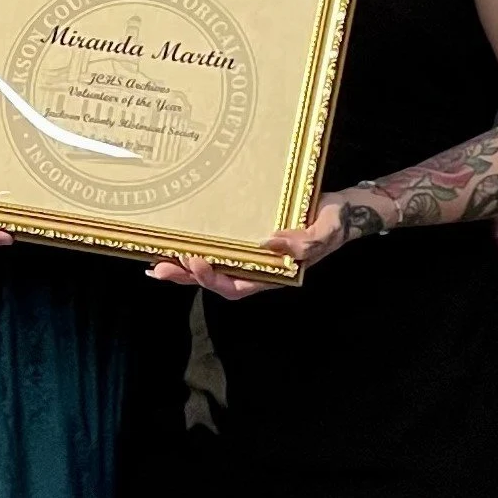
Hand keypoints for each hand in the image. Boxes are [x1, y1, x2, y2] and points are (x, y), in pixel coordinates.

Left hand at [146, 190, 387, 300]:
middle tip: (160, 267)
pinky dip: (196, 249)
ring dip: (184, 267)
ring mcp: (252, 256)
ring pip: (213, 267)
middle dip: (188, 277)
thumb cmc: (335, 221)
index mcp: (275, 275)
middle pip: (217, 281)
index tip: (196, 261)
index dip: (213, 279)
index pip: (238, 287)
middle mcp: (259, 270)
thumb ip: (304, 241)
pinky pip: (218, 248)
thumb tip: (270, 242)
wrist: (342, 210)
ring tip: (156, 263)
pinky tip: (175, 246)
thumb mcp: (325, 230)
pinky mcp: (248, 239)